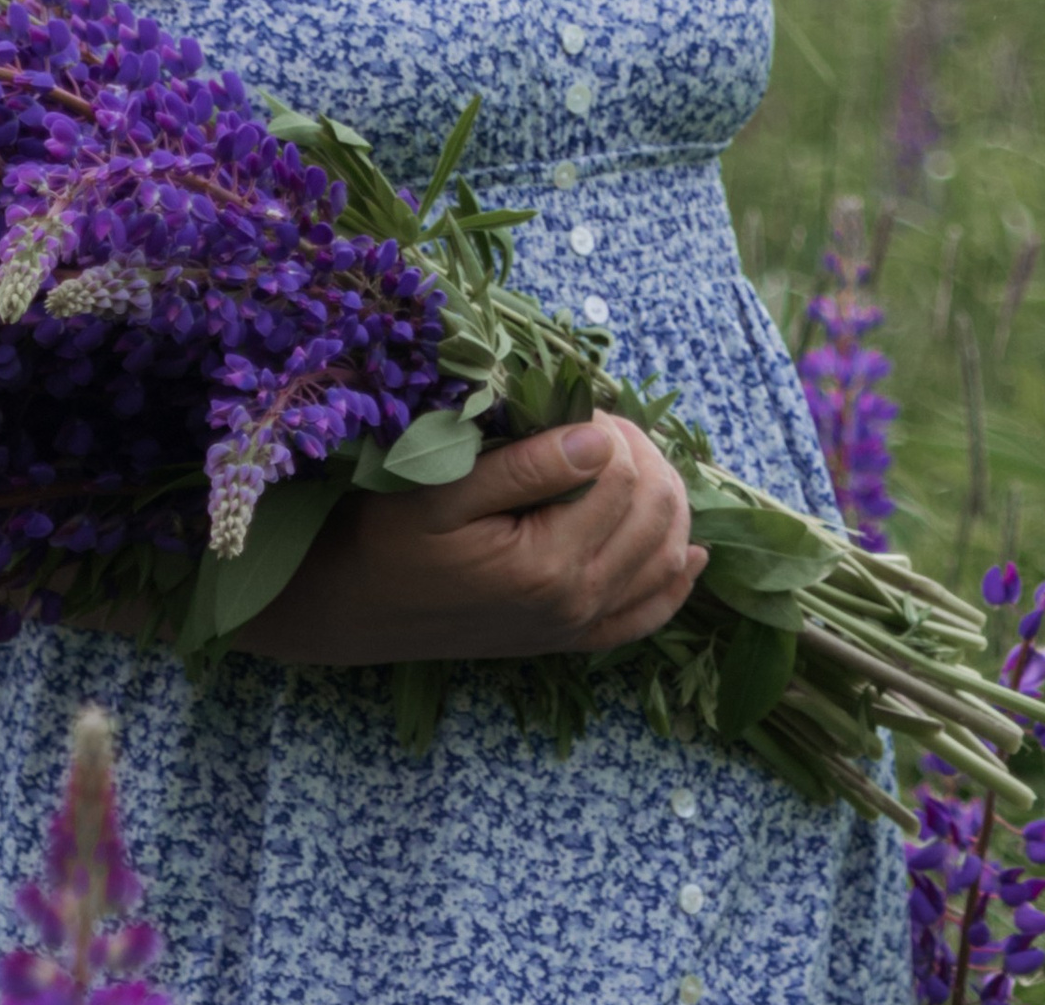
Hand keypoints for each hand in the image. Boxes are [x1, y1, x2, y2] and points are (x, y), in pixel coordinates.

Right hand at [233, 413, 706, 665]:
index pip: (623, 477)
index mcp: (548, 564)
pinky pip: (647, 616)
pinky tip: (690, 553)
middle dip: (645, 456)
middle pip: (656, 513)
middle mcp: (576, 602)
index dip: (614, 428)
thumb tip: (600, 439)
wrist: (354, 607)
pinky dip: (676, 581)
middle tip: (604, 424)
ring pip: (665, 556)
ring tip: (631, 460)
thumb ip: (527, 467)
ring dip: (666, 500)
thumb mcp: (445, 490)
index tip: (582, 403)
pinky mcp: (571, 640)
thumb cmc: (390, 538)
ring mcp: (578, 626)